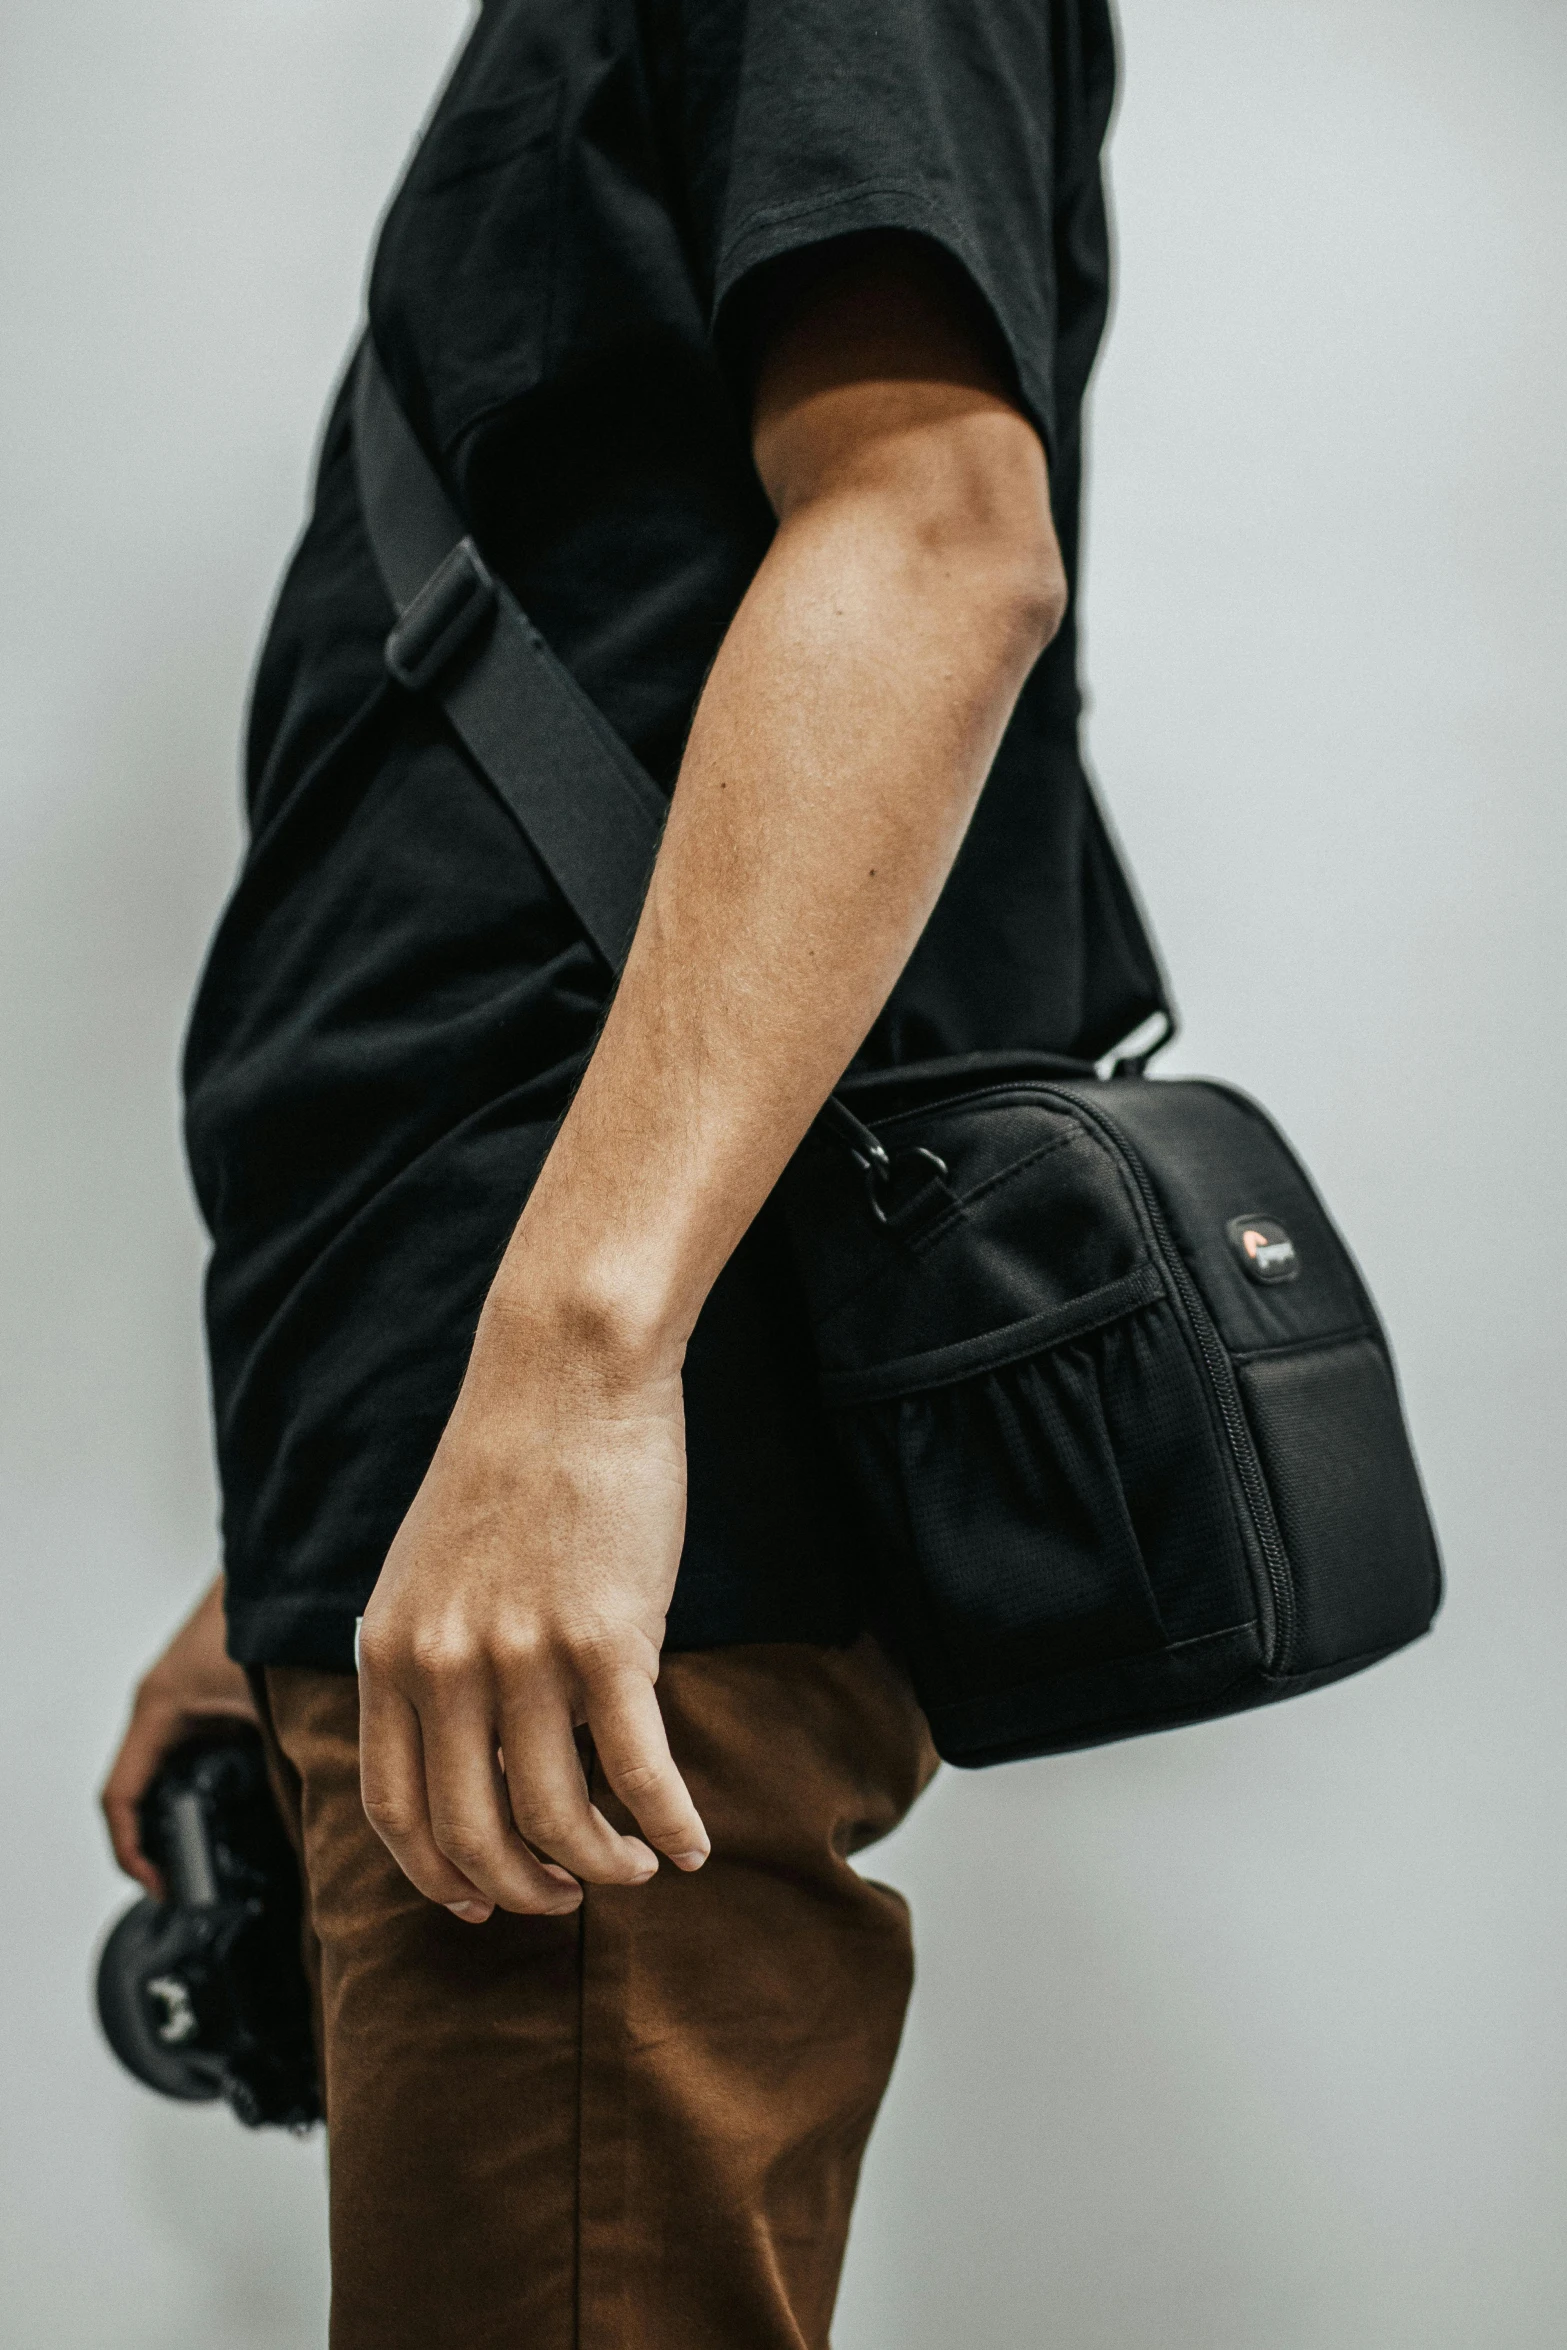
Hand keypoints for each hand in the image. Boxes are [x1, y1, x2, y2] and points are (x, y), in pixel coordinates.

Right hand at [101, 1576, 258, 1896]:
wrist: (286, 1563)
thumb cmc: (266, 1616)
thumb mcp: (271, 1700)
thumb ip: (284, 1755)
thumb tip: (311, 1818)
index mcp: (160, 1709)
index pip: (122, 1796)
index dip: (133, 1851)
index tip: (163, 1884)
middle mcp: (163, 1706)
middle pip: (147, 1791)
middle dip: (169, 1840)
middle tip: (206, 1881)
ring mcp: (186, 1700)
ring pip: (178, 1772)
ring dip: (200, 1809)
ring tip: (237, 1852)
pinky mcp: (213, 1695)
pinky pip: (204, 1751)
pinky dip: (222, 1781)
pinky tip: (263, 1801)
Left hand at [356, 1299, 709, 1923]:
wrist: (566, 1373)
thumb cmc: (511, 1457)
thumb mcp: (427, 1565)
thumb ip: (427, 1650)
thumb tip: (457, 1736)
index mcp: (391, 1651)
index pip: (395, 1807)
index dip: (436, 1875)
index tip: (478, 1901)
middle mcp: (445, 1667)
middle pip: (472, 1834)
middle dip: (523, 1889)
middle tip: (565, 1897)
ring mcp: (523, 1658)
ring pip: (559, 1819)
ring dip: (602, 1866)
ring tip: (634, 1867)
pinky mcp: (608, 1640)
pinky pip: (639, 1770)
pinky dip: (669, 1825)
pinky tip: (691, 1845)